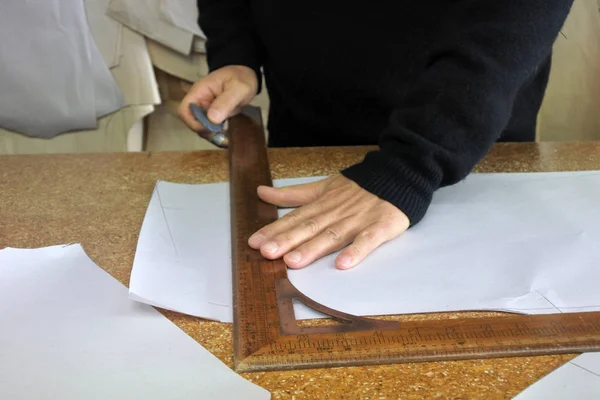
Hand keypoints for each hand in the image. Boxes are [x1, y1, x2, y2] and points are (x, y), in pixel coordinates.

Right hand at [177, 65, 257, 141]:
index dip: (192, 122)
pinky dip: (216, 134)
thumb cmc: (241, 77)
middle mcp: (199, 101)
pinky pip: (210, 127)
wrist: (247, 76)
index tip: (208, 128)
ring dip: (210, 134)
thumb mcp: (238, 88)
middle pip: (191, 121)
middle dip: (203, 131)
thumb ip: (225, 101)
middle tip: (220, 136)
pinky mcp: (213, 115)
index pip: (184, 109)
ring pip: (200, 127)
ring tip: (225, 138)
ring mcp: (206, 109)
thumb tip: (212, 118)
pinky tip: (226, 137)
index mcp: (200, 91)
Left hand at [248, 174, 409, 268]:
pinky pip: (367, 241)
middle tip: (267, 252)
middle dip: (287, 240)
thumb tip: (261, 192)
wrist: (398, 176)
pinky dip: (356, 251)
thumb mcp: (323, 186)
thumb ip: (293, 194)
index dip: (274, 230)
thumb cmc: (358, 187)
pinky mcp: (379, 227)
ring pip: (333, 235)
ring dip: (313, 248)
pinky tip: (343, 264)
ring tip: (293, 261)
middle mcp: (336, 213)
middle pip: (309, 227)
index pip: (294, 218)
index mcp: (322, 204)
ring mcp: (358, 220)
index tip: (254, 242)